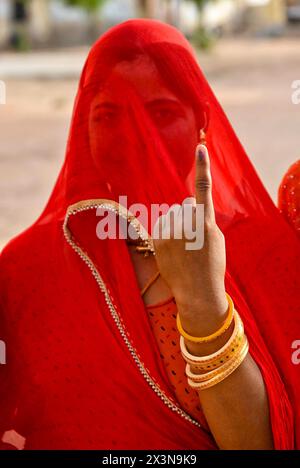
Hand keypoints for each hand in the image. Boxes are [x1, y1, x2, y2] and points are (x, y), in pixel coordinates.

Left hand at [153, 144, 227, 337]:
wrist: (197, 291)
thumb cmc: (211, 265)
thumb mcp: (216, 240)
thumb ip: (204, 219)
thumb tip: (187, 204)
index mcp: (205, 222)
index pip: (204, 189)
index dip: (203, 167)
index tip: (200, 148)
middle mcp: (187, 224)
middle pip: (184, 208)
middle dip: (187, 219)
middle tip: (193, 243)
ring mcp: (171, 232)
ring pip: (171, 218)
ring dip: (176, 228)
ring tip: (183, 250)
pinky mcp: (158, 240)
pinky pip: (162, 228)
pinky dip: (166, 237)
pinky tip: (173, 253)